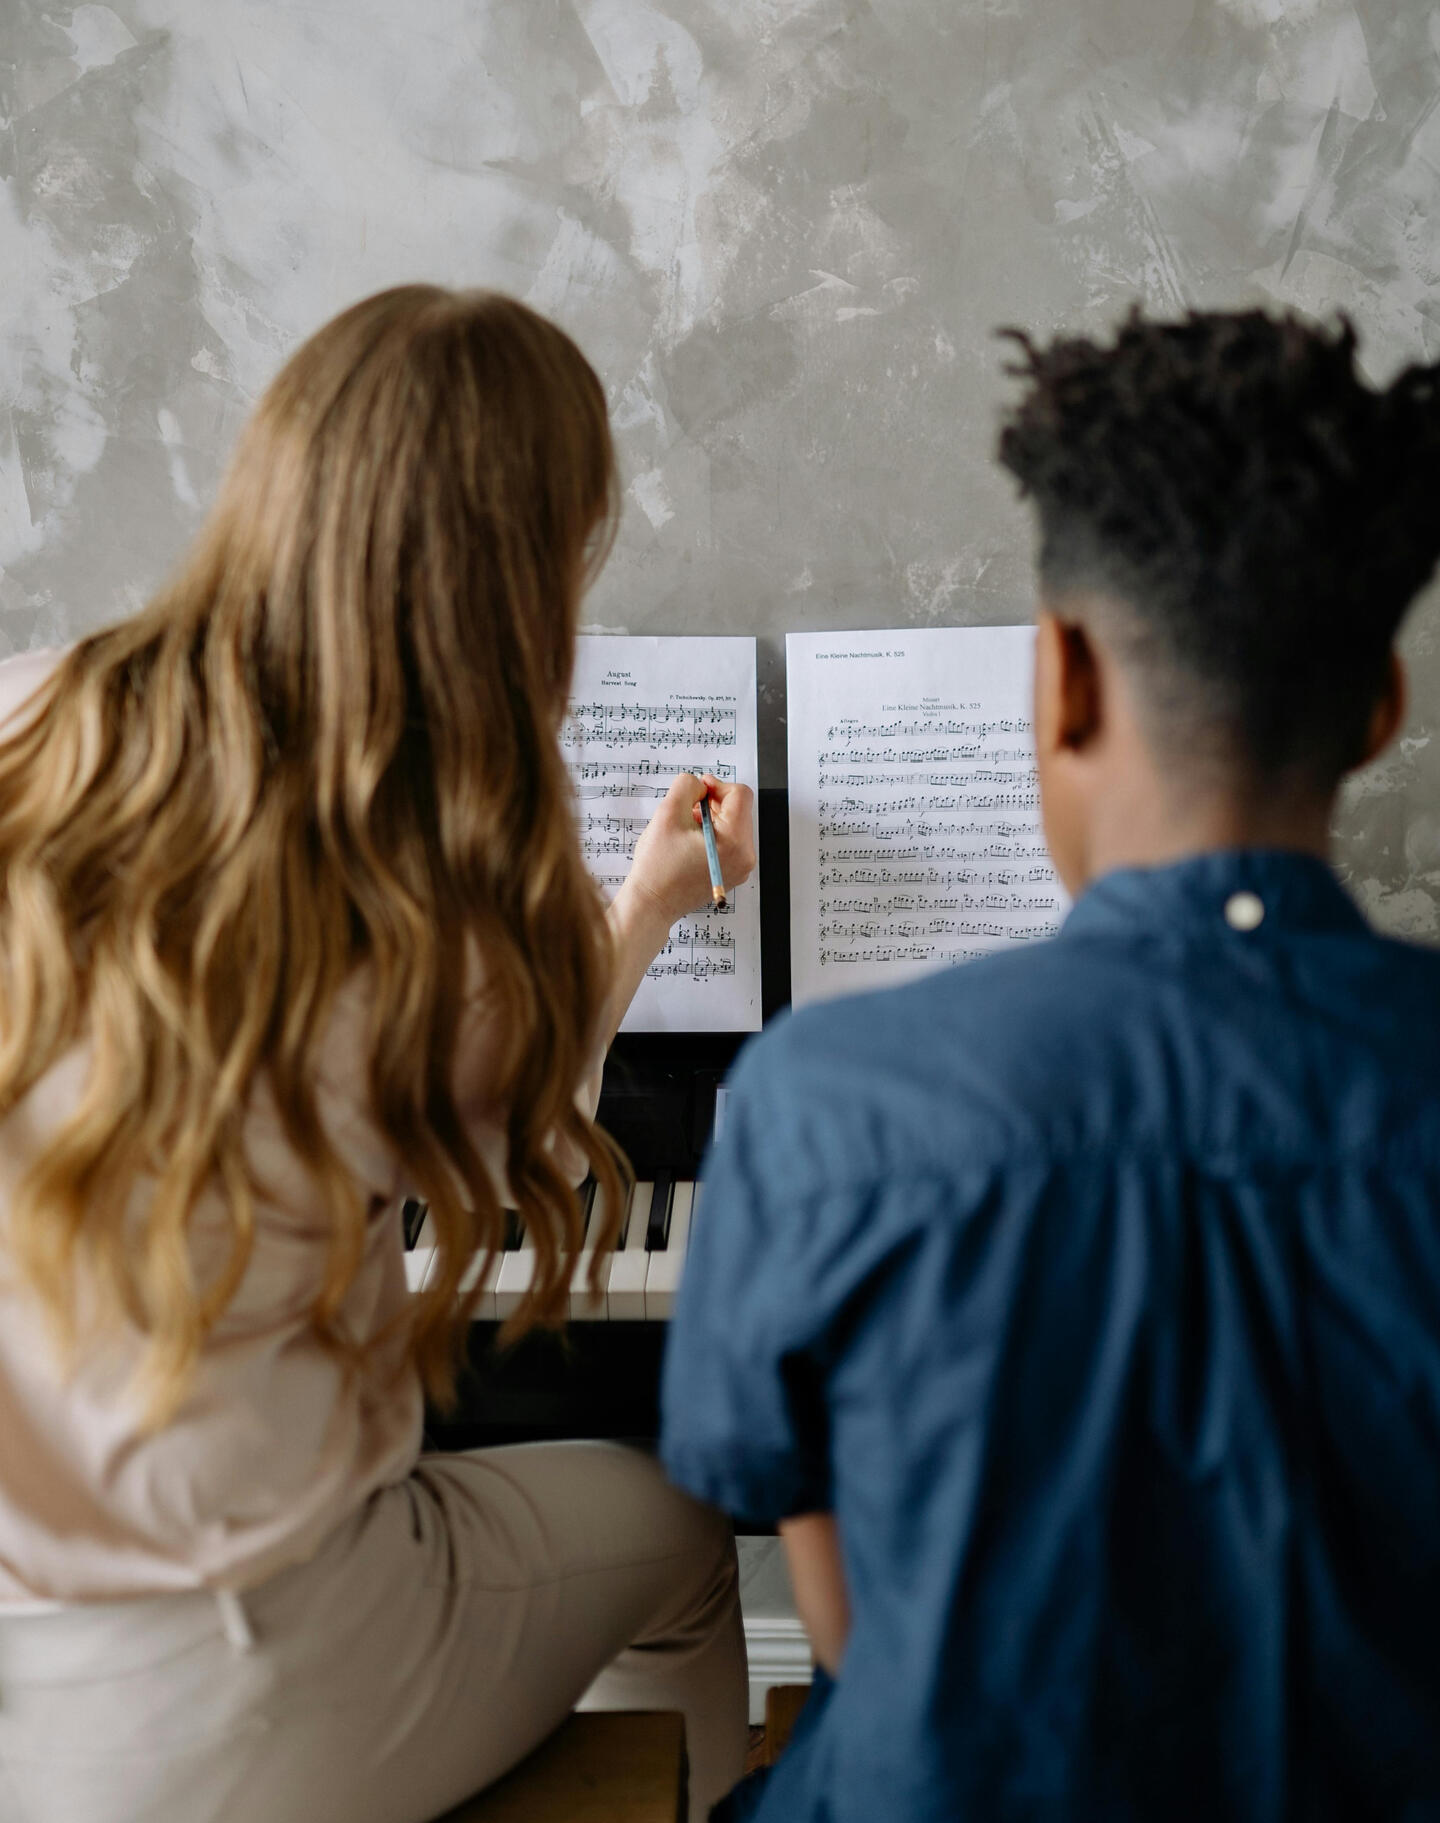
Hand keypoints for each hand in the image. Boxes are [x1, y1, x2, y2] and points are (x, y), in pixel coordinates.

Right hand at [625, 773, 756, 927]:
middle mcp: (745, 857)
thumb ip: (686, 786)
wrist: (651, 904)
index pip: (740, 795)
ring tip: (685, 828)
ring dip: (710, 818)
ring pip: (732, 825)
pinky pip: (728, 842)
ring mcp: (740, 867)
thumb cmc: (658, 868)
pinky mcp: (731, 873)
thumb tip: (700, 784)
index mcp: (735, 842)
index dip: (717, 785)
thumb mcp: (667, 814)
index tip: (697, 790)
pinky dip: (711, 834)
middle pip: (738, 810)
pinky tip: (689, 841)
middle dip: (712, 803)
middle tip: (686, 809)